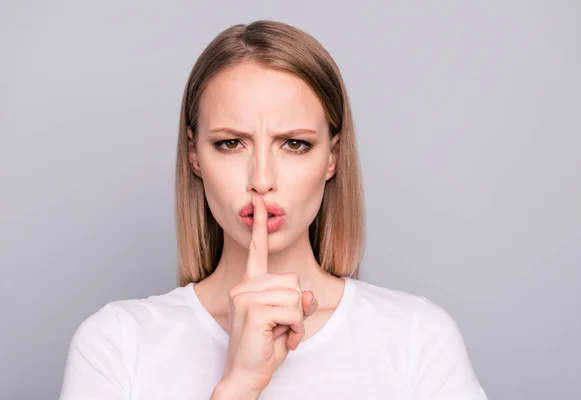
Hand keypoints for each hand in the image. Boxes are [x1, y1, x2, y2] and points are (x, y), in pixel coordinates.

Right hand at [219, 194, 318, 394]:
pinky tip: (285, 340)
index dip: (260, 227)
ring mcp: (246, 296)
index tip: (259, 203)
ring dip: (298, 320)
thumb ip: (298, 303)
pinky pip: (294, 311)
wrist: (245, 375)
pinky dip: (297, 329)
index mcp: (249, 285)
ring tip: (283, 334)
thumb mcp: (287, 321)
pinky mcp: (253, 310)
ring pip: (296, 296)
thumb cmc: (264, 347)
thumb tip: (307, 294)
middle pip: (293, 280)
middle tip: (284, 327)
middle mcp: (244, 286)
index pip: (256, 251)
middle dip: (297, 307)